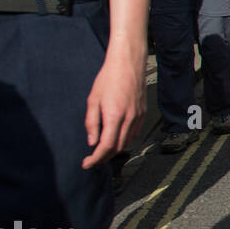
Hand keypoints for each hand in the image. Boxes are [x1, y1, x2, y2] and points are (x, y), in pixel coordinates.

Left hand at [82, 50, 145, 168]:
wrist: (128, 64)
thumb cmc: (109, 78)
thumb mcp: (93, 100)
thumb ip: (92, 123)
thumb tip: (92, 142)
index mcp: (115, 116)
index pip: (106, 146)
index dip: (95, 159)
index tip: (87, 164)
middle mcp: (129, 119)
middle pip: (118, 147)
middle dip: (104, 157)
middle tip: (92, 159)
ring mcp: (138, 117)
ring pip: (127, 142)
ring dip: (115, 150)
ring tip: (102, 151)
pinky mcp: (143, 113)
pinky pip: (134, 133)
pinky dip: (124, 140)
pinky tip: (116, 138)